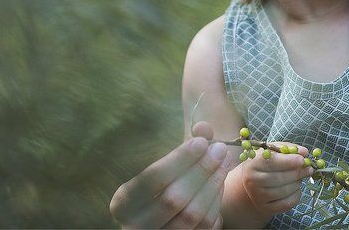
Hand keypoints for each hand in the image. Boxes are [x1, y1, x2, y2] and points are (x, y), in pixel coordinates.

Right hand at [109, 121, 229, 228]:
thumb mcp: (162, 167)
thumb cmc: (159, 186)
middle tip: (220, 149)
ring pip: (192, 216)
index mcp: (123, 203)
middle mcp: (135, 226)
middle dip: (201, 171)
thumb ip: (182, 146)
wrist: (158, 220)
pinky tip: (220, 181)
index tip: (201, 141)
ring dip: (213, 185)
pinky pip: (204, 227)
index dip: (180, 159)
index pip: (153, 179)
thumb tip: (204, 128)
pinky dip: (216, 202)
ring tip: (225, 161)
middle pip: (174, 199)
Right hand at [240, 142, 313, 215]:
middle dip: (297, 173)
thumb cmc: (265, 165)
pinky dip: (296, 195)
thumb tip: (304, 152)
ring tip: (299, 178)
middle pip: (279, 178)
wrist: (252, 185)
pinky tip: (295, 188)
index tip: (302, 160)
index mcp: (252, 164)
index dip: (289, 161)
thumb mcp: (273, 152)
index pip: (272, 162)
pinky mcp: (266, 208)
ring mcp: (258, 196)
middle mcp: (252, 181)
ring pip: (285, 191)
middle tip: (308, 169)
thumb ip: (288, 148)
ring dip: (297, 183)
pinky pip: (287, 203)